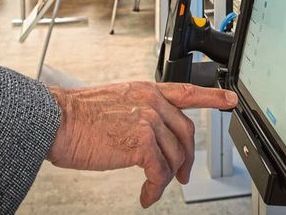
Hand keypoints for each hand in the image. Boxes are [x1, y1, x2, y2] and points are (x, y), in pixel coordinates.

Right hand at [47, 82, 236, 207]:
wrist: (54, 120)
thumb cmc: (76, 116)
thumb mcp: (115, 102)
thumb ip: (139, 111)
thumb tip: (151, 134)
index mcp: (146, 90)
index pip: (188, 91)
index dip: (213, 97)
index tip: (230, 101)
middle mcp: (151, 102)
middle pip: (186, 133)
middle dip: (186, 158)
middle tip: (180, 174)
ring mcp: (148, 121)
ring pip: (174, 155)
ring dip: (166, 177)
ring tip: (152, 187)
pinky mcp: (141, 143)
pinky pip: (159, 172)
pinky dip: (155, 189)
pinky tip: (145, 195)